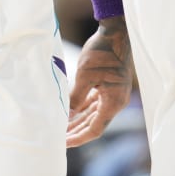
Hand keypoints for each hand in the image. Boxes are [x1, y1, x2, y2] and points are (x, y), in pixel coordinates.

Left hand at [66, 18, 131, 146]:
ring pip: (94, 113)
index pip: (94, 129)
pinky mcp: (109, 85)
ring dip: (78, 120)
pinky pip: (94, 102)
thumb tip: (67, 115)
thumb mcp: (85, 75)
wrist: (116, 32)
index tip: (64, 143)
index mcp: (113, 102)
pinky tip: (71, 111)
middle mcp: (115, 101)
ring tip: (62, 127)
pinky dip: (82, 108)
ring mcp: (113, 94)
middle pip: (94, 124)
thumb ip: (76, 98)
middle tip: (58, 138)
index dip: (79, 138)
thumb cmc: (102, 53)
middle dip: (76, 131)